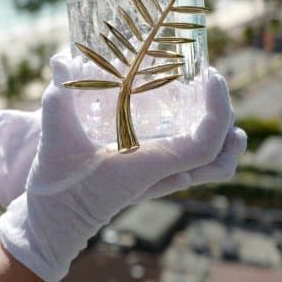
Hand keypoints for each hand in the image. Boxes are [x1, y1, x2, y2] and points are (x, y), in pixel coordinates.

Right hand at [0, 54, 243, 281]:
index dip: (218, 111)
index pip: (204, 146)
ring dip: (225, 134)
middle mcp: (162, 176)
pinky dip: (209, 144)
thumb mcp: (55, 139)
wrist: (55, 221)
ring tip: (216, 97)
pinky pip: (197, 166)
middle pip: (219, 156)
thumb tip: (59, 60)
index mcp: (147, 167)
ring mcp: (162, 179)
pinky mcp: (156, 177)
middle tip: (211, 78)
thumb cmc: (57, 183)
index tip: (212, 77)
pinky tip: (198, 119)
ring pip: (213, 165)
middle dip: (226, 116)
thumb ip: (57, 101)